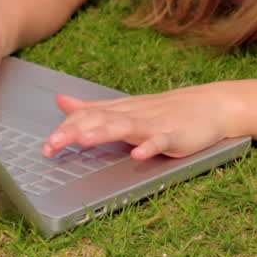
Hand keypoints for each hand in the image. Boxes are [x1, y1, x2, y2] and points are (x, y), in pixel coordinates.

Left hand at [42, 83, 240, 160]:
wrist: (210, 105)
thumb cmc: (165, 111)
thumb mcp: (125, 108)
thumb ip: (93, 108)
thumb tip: (61, 101)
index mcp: (120, 111)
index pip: (88, 116)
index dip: (65, 129)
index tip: (45, 146)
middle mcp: (133, 115)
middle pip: (100, 121)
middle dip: (75, 132)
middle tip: (52, 145)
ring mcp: (154, 124)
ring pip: (125, 127)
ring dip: (104, 133)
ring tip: (84, 141)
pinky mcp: (174, 135)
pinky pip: (160, 141)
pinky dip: (150, 146)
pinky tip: (139, 154)